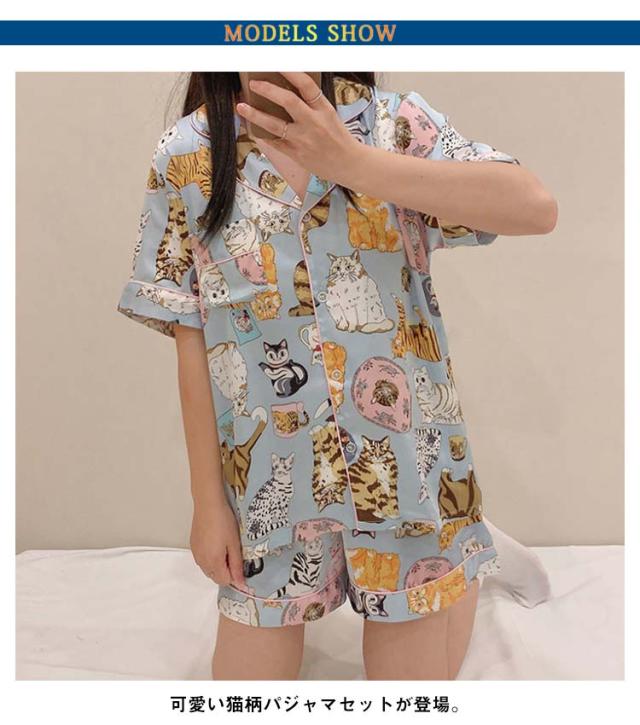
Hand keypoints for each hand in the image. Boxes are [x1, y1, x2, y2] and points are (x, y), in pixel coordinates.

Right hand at [190, 498, 244, 587]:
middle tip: (234, 553)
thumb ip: (237, 566)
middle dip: (226, 571)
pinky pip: (203, 560)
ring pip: (208, 569)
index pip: (225, 581)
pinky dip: (210, 557)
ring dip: (218, 565)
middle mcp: (202, 561)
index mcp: (213, 562)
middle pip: (216, 577)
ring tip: (226, 546)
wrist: (209, 505)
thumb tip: (240, 583)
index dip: (235, 575)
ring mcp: (196, 554)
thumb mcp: (235, 544)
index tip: (241, 564)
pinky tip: (216, 543)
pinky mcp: (193, 546)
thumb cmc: (223, 521)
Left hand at [235, 71, 364, 184]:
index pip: (306, 85)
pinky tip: (254, 129)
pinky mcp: (296, 154)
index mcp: (323, 109)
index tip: (276, 64)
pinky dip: (263, 135)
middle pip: (288, 101)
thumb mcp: (329, 115)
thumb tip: (289, 89)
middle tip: (254, 84)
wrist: (348, 164)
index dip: (290, 72)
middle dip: (267, 90)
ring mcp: (303, 139)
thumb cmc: (339, 138)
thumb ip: (312, 104)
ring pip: (275, 124)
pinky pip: (275, 143)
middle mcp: (313, 122)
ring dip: (255, 115)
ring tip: (241, 106)